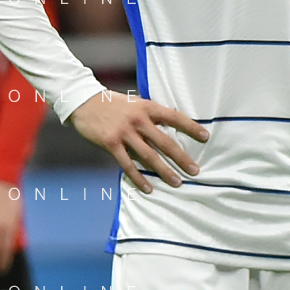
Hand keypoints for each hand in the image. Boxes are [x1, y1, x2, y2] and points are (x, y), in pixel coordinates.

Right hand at [68, 90, 208, 193]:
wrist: (84, 101)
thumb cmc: (112, 104)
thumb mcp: (135, 103)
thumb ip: (149, 115)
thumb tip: (168, 128)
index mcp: (147, 107)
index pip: (174, 117)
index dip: (191, 127)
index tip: (205, 137)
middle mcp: (138, 120)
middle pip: (165, 142)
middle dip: (182, 158)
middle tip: (195, 170)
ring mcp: (125, 132)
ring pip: (150, 156)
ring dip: (165, 171)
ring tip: (177, 182)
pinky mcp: (112, 144)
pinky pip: (128, 165)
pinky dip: (139, 178)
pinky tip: (149, 188)